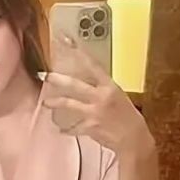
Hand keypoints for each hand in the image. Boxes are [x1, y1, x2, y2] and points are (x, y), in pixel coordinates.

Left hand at [42, 34, 151, 153]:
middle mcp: (101, 96)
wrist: (133, 138)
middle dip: (58, 80)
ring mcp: (94, 112)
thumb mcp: (118, 97)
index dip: (77, 52)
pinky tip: (60, 130)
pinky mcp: (90, 127)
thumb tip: (87, 86)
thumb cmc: (128, 117)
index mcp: (110, 86)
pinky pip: (73, 127)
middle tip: (45, 76)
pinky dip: (67, 129)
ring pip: (70, 104)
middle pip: (75, 85)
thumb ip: (102, 90)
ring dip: (55, 103)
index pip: (92, 64)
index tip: (65, 40)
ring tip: (45, 103)